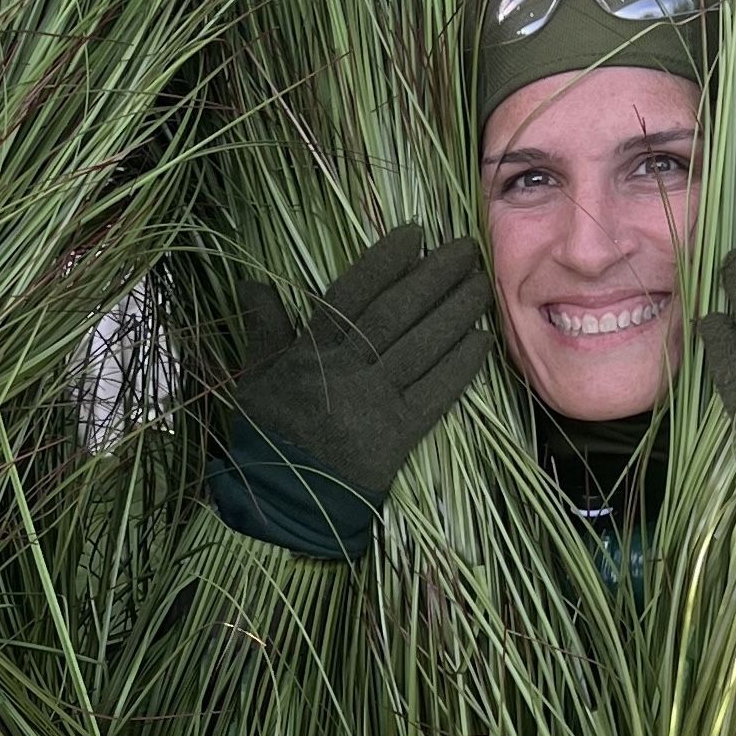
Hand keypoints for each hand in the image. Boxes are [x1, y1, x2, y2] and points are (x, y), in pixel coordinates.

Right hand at [211, 226, 490, 559]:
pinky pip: (436, 394)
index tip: (414, 234)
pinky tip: (482, 341)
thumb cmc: (267, 434)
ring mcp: (374, 403)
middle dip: (433, 277)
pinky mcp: (398, 435)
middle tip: (466, 248)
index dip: (385, 262)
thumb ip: (263, 329)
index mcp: (310, 352)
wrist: (282, 501)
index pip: (352, 295)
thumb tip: (253, 283)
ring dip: (455, 313)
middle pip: (396, 314)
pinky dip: (461, 367)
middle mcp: (346, 370)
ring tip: (481, 285)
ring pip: (421, 347)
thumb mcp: (254, 377)